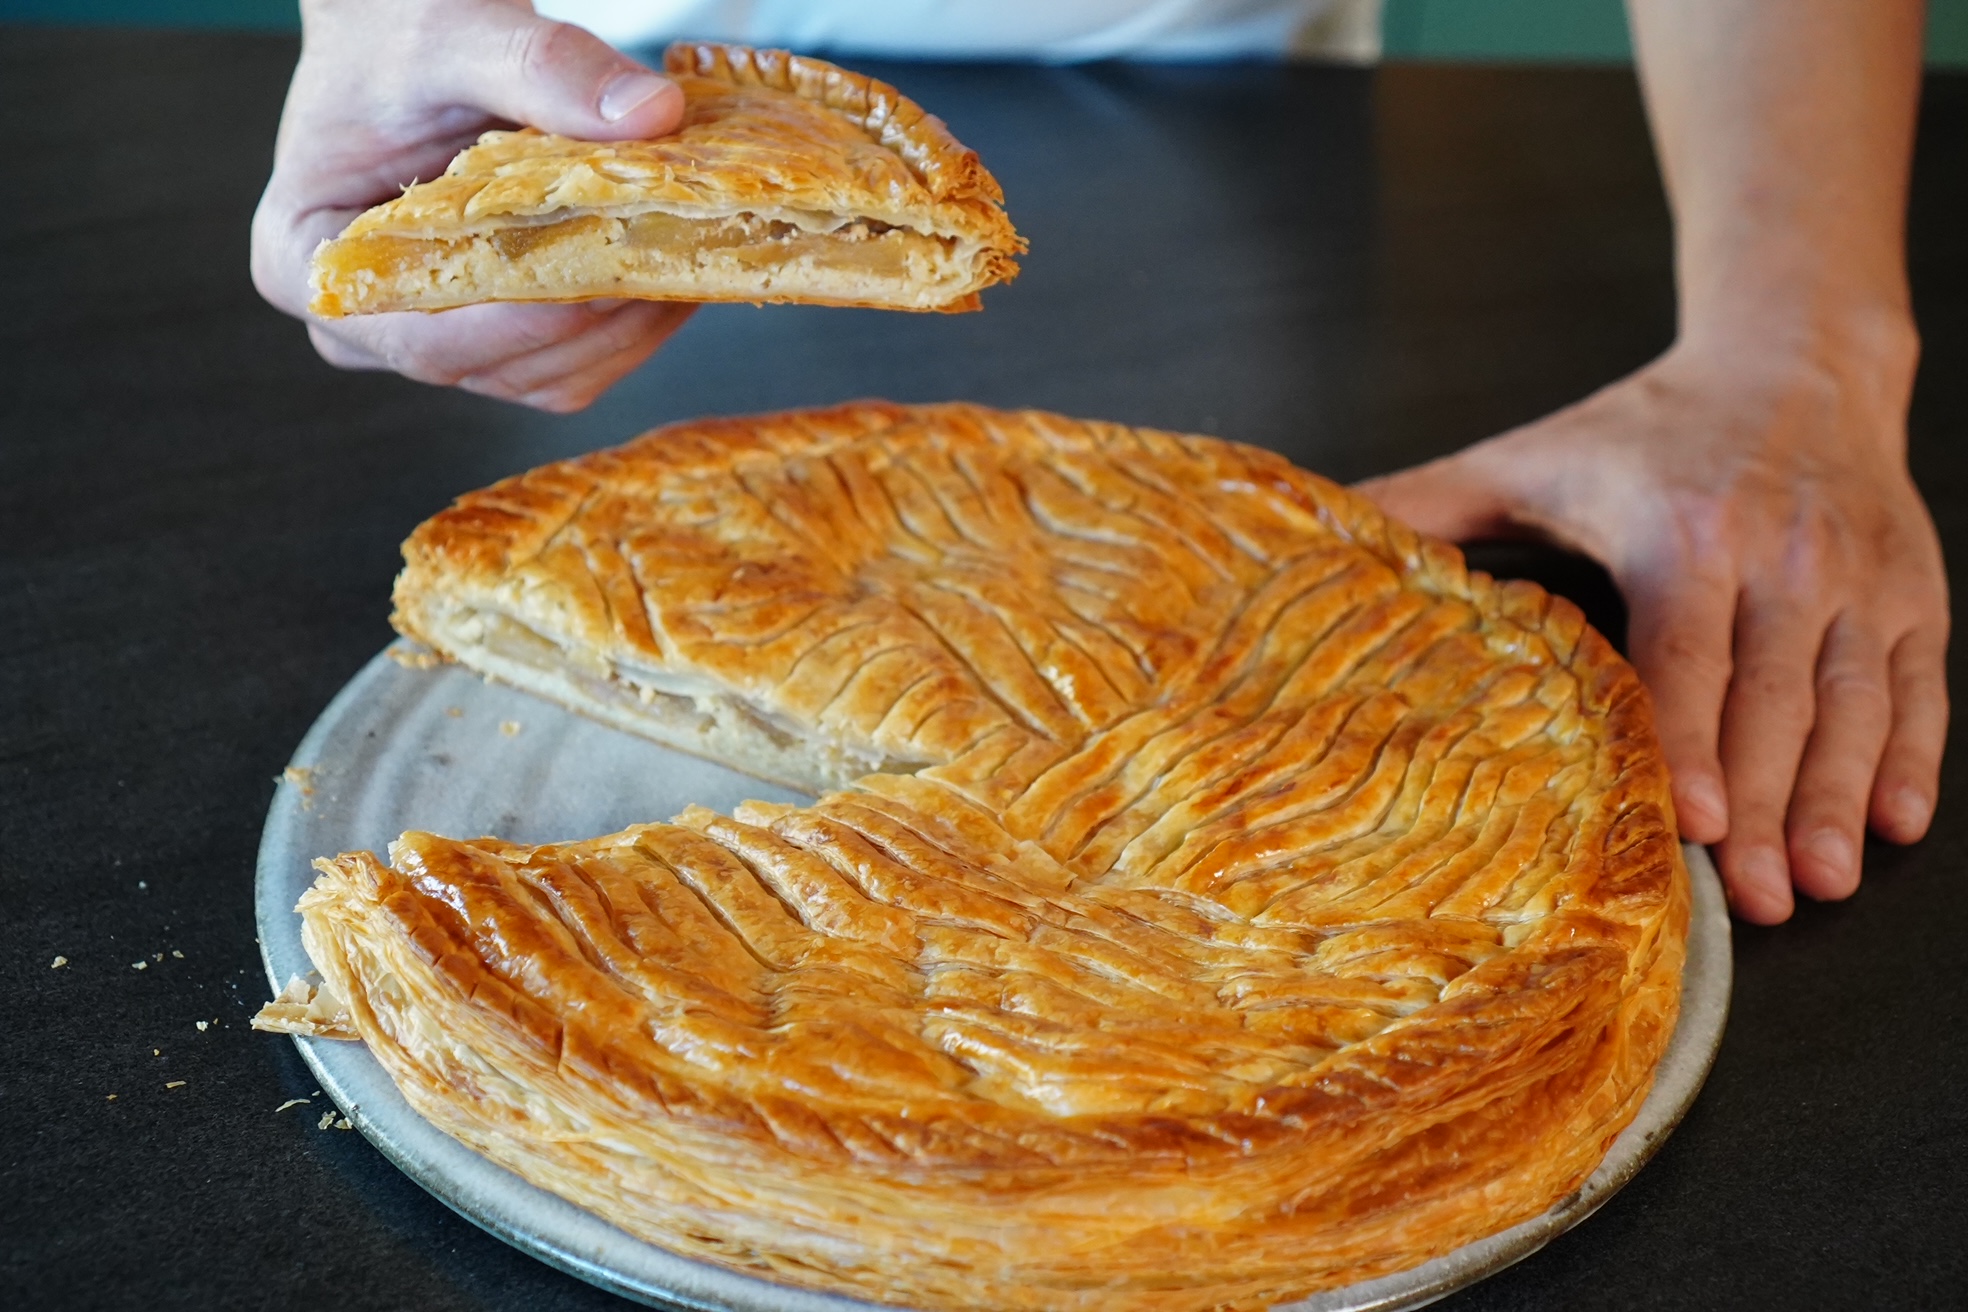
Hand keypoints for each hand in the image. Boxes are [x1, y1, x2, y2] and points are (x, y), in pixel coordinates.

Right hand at [252, 0, 692, 410]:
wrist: (414, 26)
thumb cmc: (400, 26)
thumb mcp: (462, 31)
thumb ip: (546, 70)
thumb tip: (651, 115)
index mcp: (305, 261)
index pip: (418, 331)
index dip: (519, 321)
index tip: (603, 285)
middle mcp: (367, 322)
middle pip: (494, 365)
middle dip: (593, 319)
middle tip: (676, 256)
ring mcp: (440, 336)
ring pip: (551, 375)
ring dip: (629, 327)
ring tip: (688, 254)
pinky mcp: (504, 334)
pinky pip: (579, 356)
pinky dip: (635, 321)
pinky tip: (677, 263)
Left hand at [1357, 329, 1947, 922]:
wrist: (1794, 356)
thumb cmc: (1645, 429)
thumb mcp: (1527, 458)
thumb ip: (1426, 505)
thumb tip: (1322, 536)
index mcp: (1679, 532)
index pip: (1687, 655)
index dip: (1690, 741)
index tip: (1687, 822)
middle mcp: (1780, 555)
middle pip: (1773, 702)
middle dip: (1762, 808)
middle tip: (1752, 901)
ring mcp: (1857, 575)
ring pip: (1854, 702)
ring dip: (1838, 799)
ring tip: (1817, 883)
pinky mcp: (1913, 588)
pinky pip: (1921, 682)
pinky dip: (1914, 755)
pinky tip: (1897, 821)